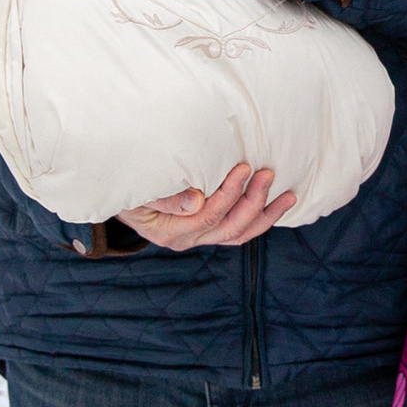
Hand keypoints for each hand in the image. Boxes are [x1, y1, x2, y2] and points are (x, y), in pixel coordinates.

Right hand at [120, 163, 297, 247]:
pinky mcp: (207, 230)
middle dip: (254, 201)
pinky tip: (277, 205)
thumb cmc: (126, 187)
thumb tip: (196, 201)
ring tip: (288, 195)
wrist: (118, 195)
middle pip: (229, 228)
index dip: (229, 193)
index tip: (244, 167)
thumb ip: (165, 197)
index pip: (208, 216)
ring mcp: (198, 237)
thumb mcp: (137, 190)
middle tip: (269, 173)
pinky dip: (259, 219)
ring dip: (265, 214)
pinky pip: (237, 231)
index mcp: (171, 231)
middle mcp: (187, 239)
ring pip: (239, 233)